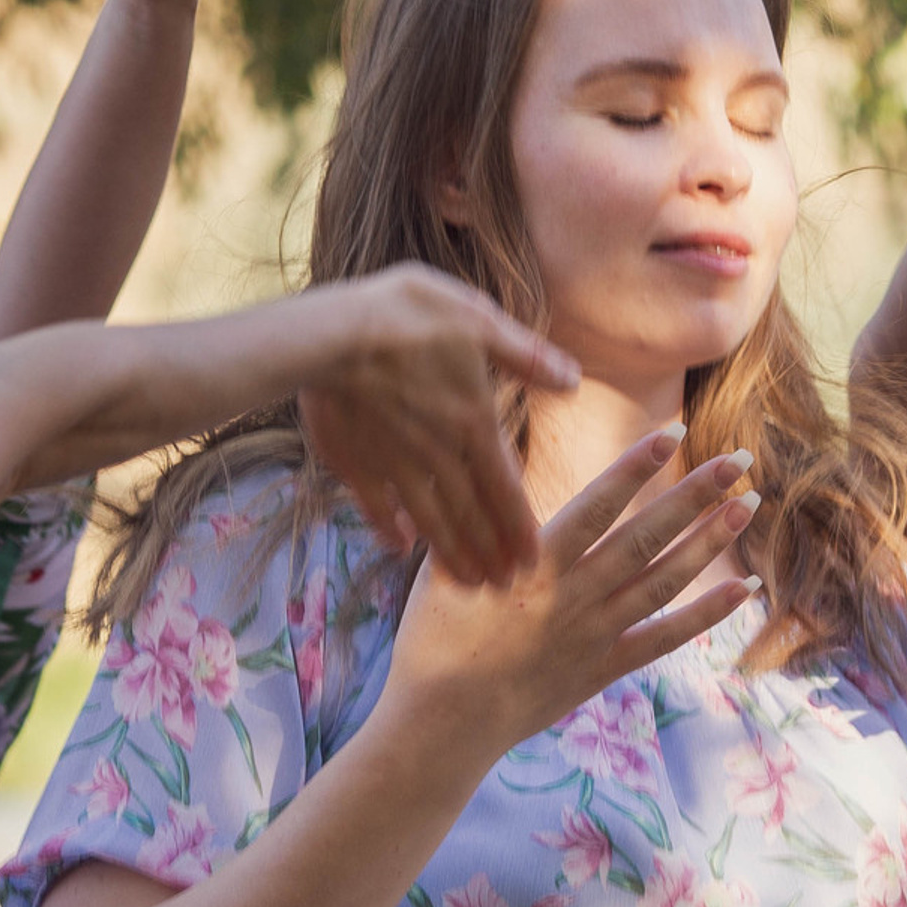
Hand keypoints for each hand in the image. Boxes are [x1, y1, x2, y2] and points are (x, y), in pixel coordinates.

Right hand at [295, 266, 580, 584]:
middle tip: (503, 591)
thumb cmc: (409, 315)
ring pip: (430, 521)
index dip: (519, 529)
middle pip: (471, 517)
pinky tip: (399, 548)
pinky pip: (376, 507)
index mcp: (473, 423)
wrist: (332, 333)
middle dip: (489, 555)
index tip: (531, 564)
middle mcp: (438, 454)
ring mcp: (394, 463)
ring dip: (451, 556)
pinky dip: (389, 530)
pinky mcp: (355, 462)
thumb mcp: (480, 322)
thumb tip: (574, 379)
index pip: (505, 490)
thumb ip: (526, 357)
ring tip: (467, 585)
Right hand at [382, 426, 759, 751]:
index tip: (674, 431)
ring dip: (708, 543)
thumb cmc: (434, 639)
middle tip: (739, 460)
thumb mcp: (445, 564)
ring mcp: (594, 634)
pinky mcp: (604, 668)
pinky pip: (664, 639)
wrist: (443, 723)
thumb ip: (480, 518)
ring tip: (747, 505)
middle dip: (694, 495)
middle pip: (645, 537)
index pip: (597, 505)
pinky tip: (742, 590)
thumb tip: (488, 464)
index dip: (636, 466)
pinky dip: (706, 615)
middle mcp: (573, 595)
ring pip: (663, 581)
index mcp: (534, 564)